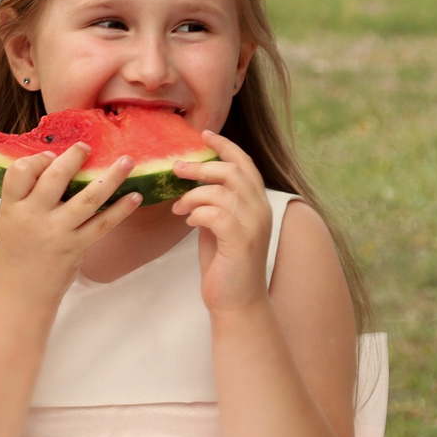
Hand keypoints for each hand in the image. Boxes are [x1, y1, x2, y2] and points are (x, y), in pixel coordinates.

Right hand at [0, 143, 139, 302]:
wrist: (20, 294)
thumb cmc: (16, 253)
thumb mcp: (11, 220)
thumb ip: (28, 196)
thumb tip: (56, 164)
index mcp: (11, 207)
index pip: (20, 171)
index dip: (38, 159)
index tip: (51, 156)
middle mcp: (33, 217)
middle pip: (55, 177)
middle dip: (75, 157)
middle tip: (87, 147)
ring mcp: (57, 232)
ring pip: (88, 198)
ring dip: (111, 177)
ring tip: (127, 161)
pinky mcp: (76, 247)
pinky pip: (103, 224)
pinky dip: (121, 209)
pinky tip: (134, 197)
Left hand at [172, 132, 272, 312]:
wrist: (237, 302)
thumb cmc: (227, 264)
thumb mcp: (221, 226)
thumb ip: (216, 204)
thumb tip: (194, 184)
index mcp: (258, 203)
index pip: (245, 164)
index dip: (225, 147)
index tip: (204, 135)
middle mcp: (261, 210)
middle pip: (232, 172)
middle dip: (200, 167)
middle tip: (175, 168)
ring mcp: (254, 225)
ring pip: (220, 191)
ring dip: (192, 195)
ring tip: (179, 208)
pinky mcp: (241, 240)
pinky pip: (214, 213)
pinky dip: (196, 213)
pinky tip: (188, 223)